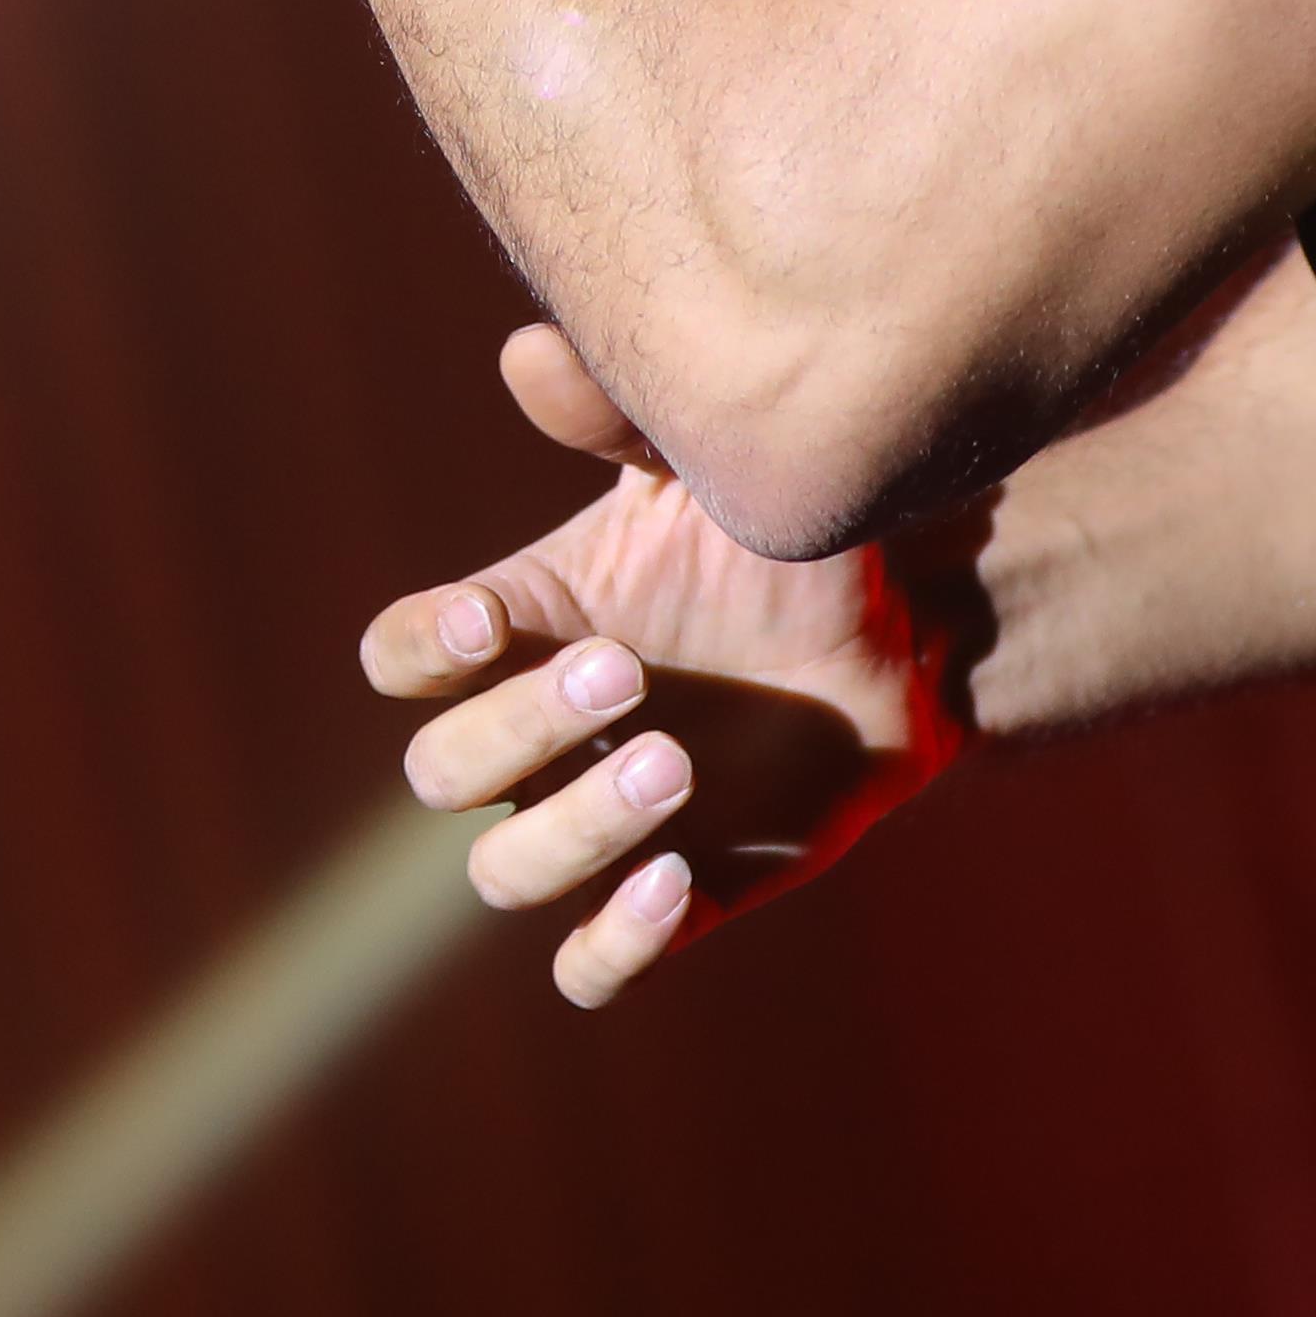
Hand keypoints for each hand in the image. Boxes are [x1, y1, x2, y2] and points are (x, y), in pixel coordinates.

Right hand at [360, 324, 970, 1006]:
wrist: (910, 626)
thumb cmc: (785, 536)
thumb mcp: (708, 468)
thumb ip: (621, 420)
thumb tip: (531, 353)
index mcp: (524, 624)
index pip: (405, 658)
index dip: (422, 651)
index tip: (491, 623)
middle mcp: (538, 735)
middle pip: (440, 769)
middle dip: (517, 729)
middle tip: (629, 676)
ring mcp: (598, 822)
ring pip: (505, 870)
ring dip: (570, 828)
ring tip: (676, 770)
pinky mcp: (677, 895)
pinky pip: (591, 962)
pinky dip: (611, 944)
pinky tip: (672, 886)